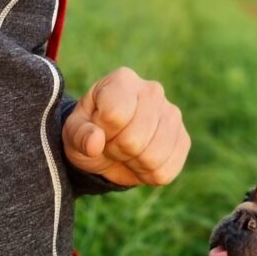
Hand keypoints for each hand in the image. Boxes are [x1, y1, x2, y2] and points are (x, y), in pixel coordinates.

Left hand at [62, 67, 190, 187]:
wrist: (108, 147)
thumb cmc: (90, 132)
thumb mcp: (73, 132)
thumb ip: (80, 135)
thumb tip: (95, 143)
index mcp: (123, 81)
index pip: (115, 115)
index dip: (102, 132)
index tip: (98, 129)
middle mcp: (153, 91)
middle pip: (134, 139)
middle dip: (116, 150)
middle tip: (112, 143)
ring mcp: (172, 114)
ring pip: (153, 157)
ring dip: (133, 163)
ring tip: (126, 151)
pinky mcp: (183, 139)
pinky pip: (166, 171)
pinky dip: (148, 174)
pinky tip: (141, 160)